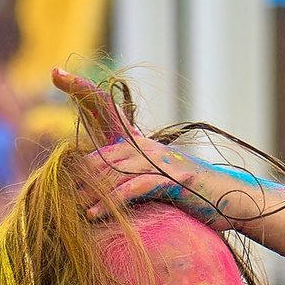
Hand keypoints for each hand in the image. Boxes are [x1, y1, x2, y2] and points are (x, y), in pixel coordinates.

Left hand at [53, 66, 264, 232]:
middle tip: (58, 192)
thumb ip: (131, 176)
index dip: (81, 87)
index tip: (56, 71)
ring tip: (72, 208)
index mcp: (140, 143)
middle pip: (103, 152)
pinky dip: (112, 201)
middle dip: (78, 170)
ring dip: (90, 191)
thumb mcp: (157, 180)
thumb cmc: (191, 194)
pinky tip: (94, 213)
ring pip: (114, 171)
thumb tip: (104, 182)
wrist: (228, 200)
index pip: (106, 109)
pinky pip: (133, 188)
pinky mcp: (171, 178)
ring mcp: (160, 161)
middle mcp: (147, 147)